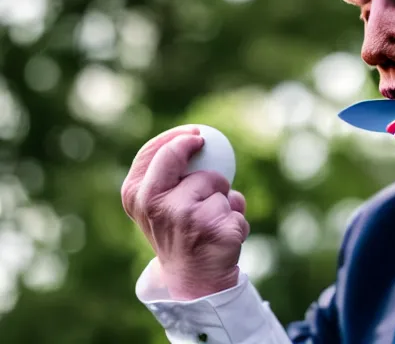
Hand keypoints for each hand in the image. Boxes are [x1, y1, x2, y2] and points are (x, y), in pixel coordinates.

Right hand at [121, 125, 249, 299]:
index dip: (176, 137)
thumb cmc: (177, 232)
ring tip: (212, 218)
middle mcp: (158, 206)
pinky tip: (225, 235)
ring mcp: (187, 218)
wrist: (193, 280)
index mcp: (137, 197)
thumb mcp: (157, 204)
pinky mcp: (216, 229)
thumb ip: (166, 175)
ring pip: (217, 183)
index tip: (196, 134)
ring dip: (223, 195)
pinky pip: (236, 206)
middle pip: (180, 157)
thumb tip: (195, 138)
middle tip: (203, 144)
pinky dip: (237, 216)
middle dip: (191, 149)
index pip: (153, 153)